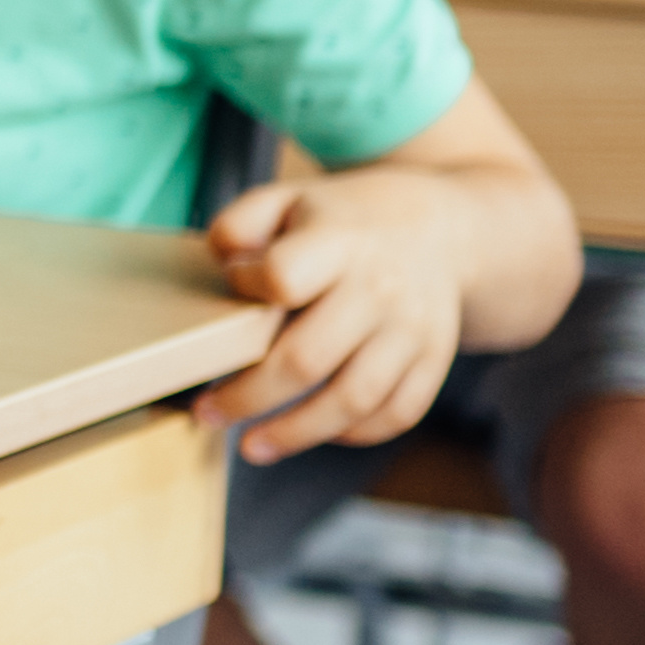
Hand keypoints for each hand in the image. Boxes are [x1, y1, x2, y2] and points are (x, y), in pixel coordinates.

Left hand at [191, 171, 467, 461]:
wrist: (438, 227)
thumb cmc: (340, 221)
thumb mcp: (286, 199)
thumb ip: (240, 224)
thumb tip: (222, 266)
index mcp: (338, 243)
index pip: (285, 276)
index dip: (249, 287)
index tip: (232, 288)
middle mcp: (380, 290)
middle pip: (308, 358)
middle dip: (248, 396)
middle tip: (206, 413)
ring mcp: (412, 330)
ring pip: (354, 399)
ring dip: (296, 433)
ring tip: (251, 445)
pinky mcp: (434, 360)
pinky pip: (397, 412)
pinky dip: (354, 433)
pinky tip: (314, 432)